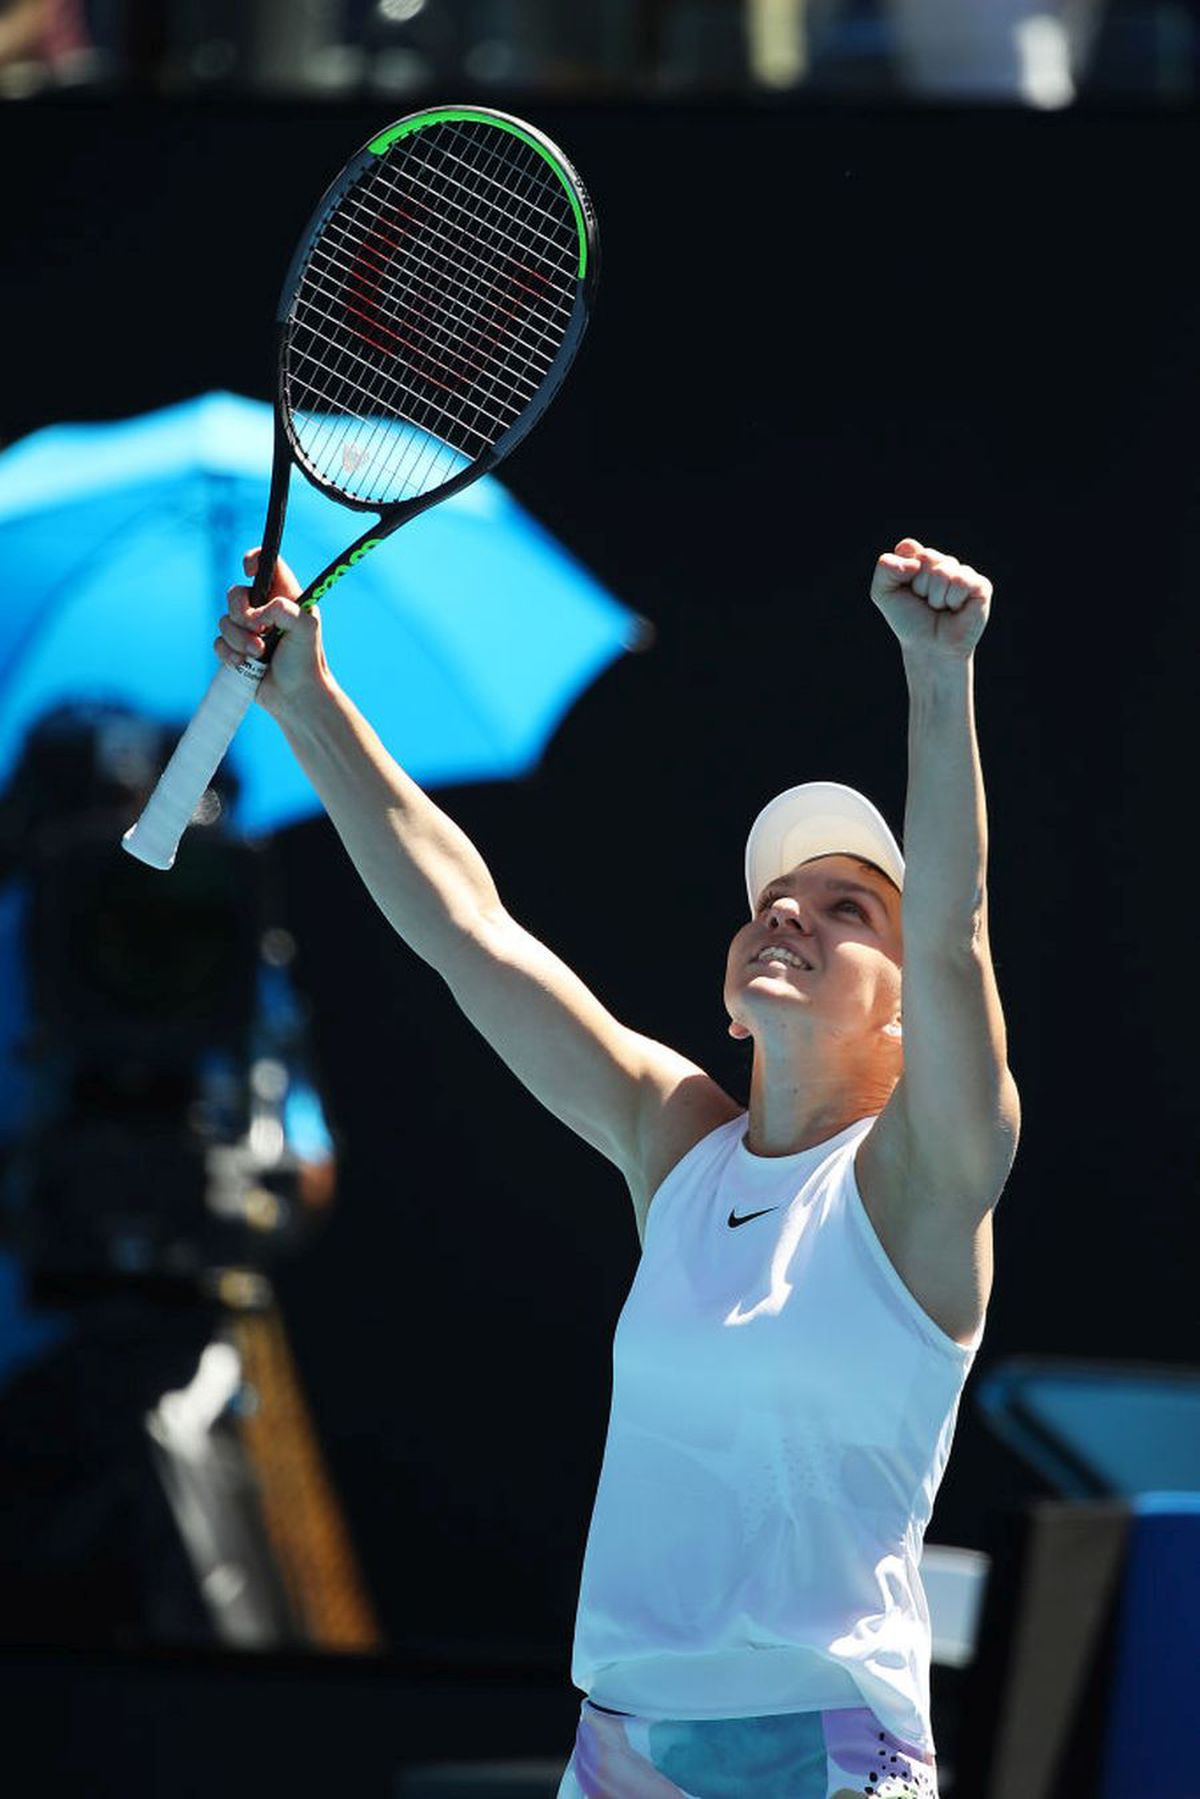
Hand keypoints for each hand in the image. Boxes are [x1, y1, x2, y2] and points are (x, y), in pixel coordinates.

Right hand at [215, 549, 329, 716]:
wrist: (296, 697)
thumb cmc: (307, 662)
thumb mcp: (306, 629)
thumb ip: (287, 610)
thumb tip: (260, 612)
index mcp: (284, 597)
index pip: (266, 564)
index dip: (254, 560)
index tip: (248, 570)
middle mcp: (264, 609)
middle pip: (235, 593)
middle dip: (242, 613)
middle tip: (260, 630)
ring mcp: (248, 630)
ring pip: (224, 620)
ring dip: (239, 639)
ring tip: (258, 654)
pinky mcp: (236, 649)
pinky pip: (219, 642)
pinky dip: (229, 653)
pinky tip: (244, 664)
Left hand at [870, 537, 992, 661]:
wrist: (929, 648)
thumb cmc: (909, 621)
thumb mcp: (883, 593)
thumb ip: (885, 567)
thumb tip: (916, 562)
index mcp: (921, 559)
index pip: (908, 547)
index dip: (902, 571)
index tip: (906, 590)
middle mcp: (943, 562)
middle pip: (926, 557)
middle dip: (919, 585)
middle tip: (925, 603)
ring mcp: (963, 572)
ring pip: (942, 571)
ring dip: (935, 597)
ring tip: (940, 608)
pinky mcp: (981, 585)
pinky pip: (961, 581)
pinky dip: (952, 600)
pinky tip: (956, 610)